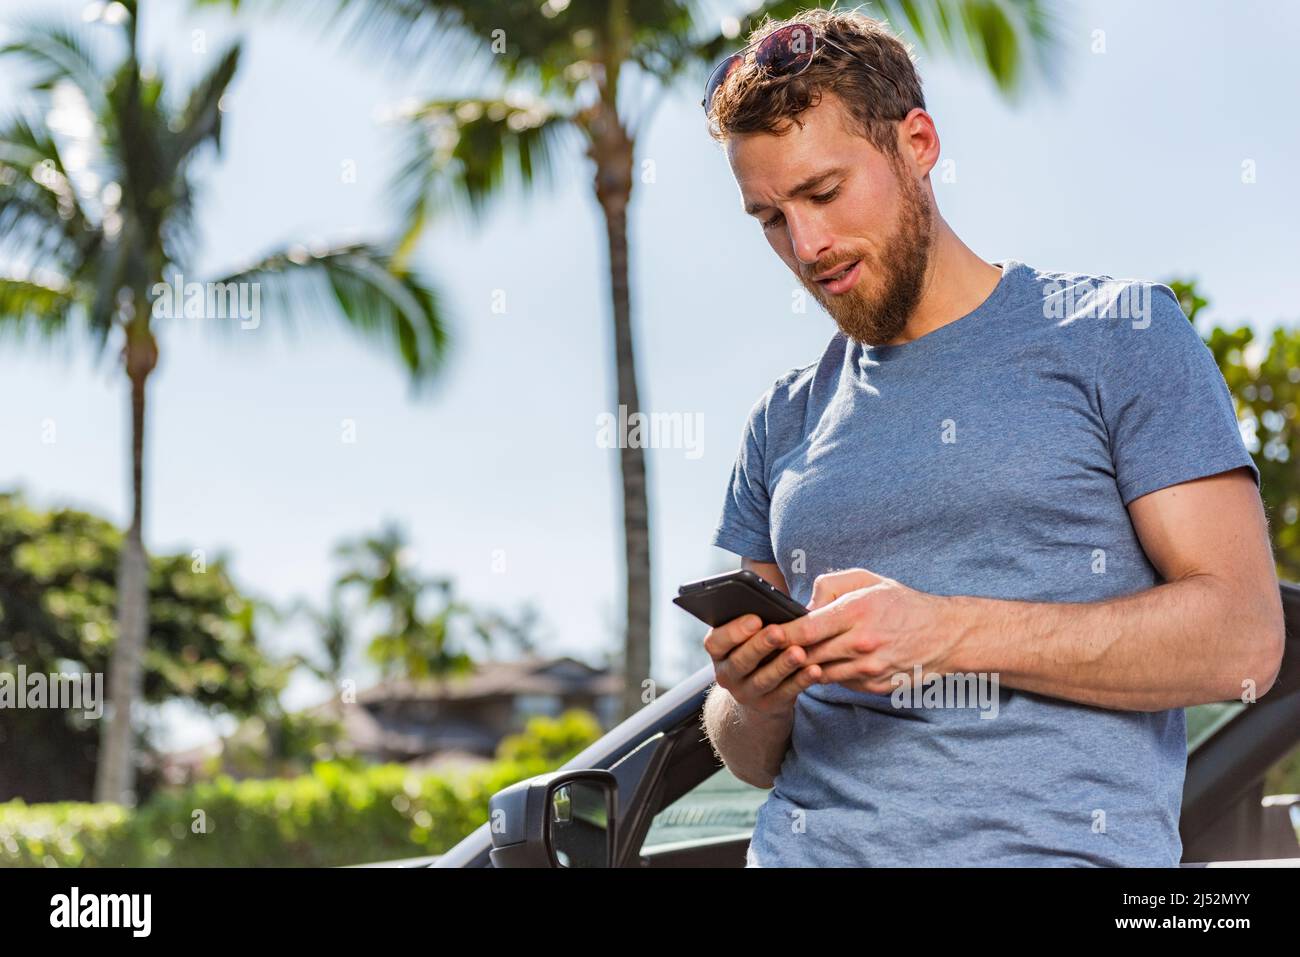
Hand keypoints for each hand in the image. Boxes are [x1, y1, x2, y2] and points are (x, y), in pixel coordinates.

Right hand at [704, 613, 822, 718]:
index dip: (734, 631)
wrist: (758, 691)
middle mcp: (727, 674)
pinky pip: (786, 694)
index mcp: (719, 651)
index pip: (716, 642)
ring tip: (799, 652)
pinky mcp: (768, 706)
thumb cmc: (757, 648)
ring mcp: (746, 693)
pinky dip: (801, 682)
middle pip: (741, 661)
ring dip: (782, 665)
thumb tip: (772, 601)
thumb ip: (753, 620)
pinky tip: (815, 670)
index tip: (755, 618)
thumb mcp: (746, 636)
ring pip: (764, 679)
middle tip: (779, 632)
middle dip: (760, 645)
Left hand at [771, 568, 960, 694]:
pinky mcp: (875, 686)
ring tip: (797, 657)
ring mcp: (869, 669)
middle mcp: (862, 643)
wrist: (945, 635)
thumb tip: (804, 605)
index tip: (769, 633)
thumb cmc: (902, 603)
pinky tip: (830, 663)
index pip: (807, 628)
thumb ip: (830, 585)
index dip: (783, 633)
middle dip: (789, 652)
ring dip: (808, 666)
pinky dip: (832, 674)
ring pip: (821, 673)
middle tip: (774, 648)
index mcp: (857, 612)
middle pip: (809, 655)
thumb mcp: (867, 580)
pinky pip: (841, 683)